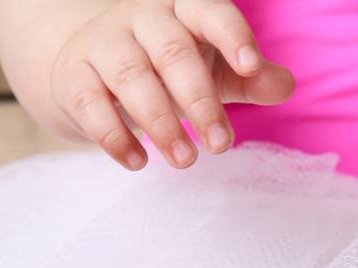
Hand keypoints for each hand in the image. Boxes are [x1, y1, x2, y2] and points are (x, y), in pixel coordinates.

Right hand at [50, 0, 294, 170]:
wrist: (87, 65)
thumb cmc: (166, 67)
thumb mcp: (213, 68)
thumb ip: (249, 77)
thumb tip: (285, 86)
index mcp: (182, 9)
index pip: (209, 12)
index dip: (231, 36)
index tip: (250, 67)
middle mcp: (141, 18)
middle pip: (173, 52)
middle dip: (200, 102)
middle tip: (220, 146)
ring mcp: (102, 43)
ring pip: (131, 78)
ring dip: (161, 123)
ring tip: (185, 160)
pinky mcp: (72, 76)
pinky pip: (90, 104)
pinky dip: (114, 136)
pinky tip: (138, 162)